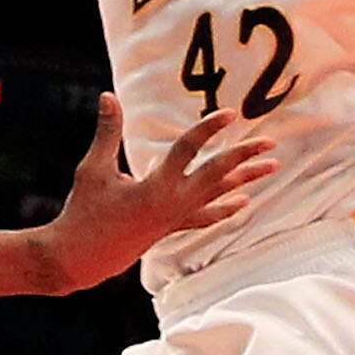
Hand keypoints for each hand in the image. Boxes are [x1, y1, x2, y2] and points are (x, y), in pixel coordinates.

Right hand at [40, 96, 276, 292]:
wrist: (81, 259)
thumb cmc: (84, 212)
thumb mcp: (93, 169)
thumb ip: (107, 132)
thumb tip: (108, 96)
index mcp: (156, 187)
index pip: (189, 149)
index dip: (209, 128)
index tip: (231, 114)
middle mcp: (174, 204)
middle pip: (218, 173)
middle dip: (245, 155)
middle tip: (271, 142)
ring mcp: (176, 218)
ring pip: (219, 195)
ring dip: (246, 179)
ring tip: (272, 167)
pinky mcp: (171, 228)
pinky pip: (208, 217)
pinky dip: (226, 207)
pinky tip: (244, 202)